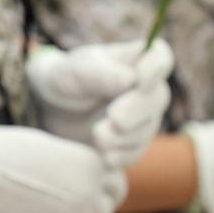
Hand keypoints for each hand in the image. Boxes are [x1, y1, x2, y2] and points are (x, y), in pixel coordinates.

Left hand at [27, 39, 173, 166]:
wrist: (53, 108)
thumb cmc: (66, 78)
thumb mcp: (76, 71)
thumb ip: (100, 73)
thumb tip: (130, 80)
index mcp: (134, 60)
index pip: (160, 57)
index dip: (156, 68)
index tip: (140, 81)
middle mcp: (146, 88)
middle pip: (158, 98)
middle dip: (136, 111)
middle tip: (113, 118)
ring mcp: (142, 117)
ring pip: (147, 129)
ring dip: (122, 136)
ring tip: (97, 133)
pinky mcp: (131, 143)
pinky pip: (134, 152)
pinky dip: (119, 155)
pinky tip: (102, 154)